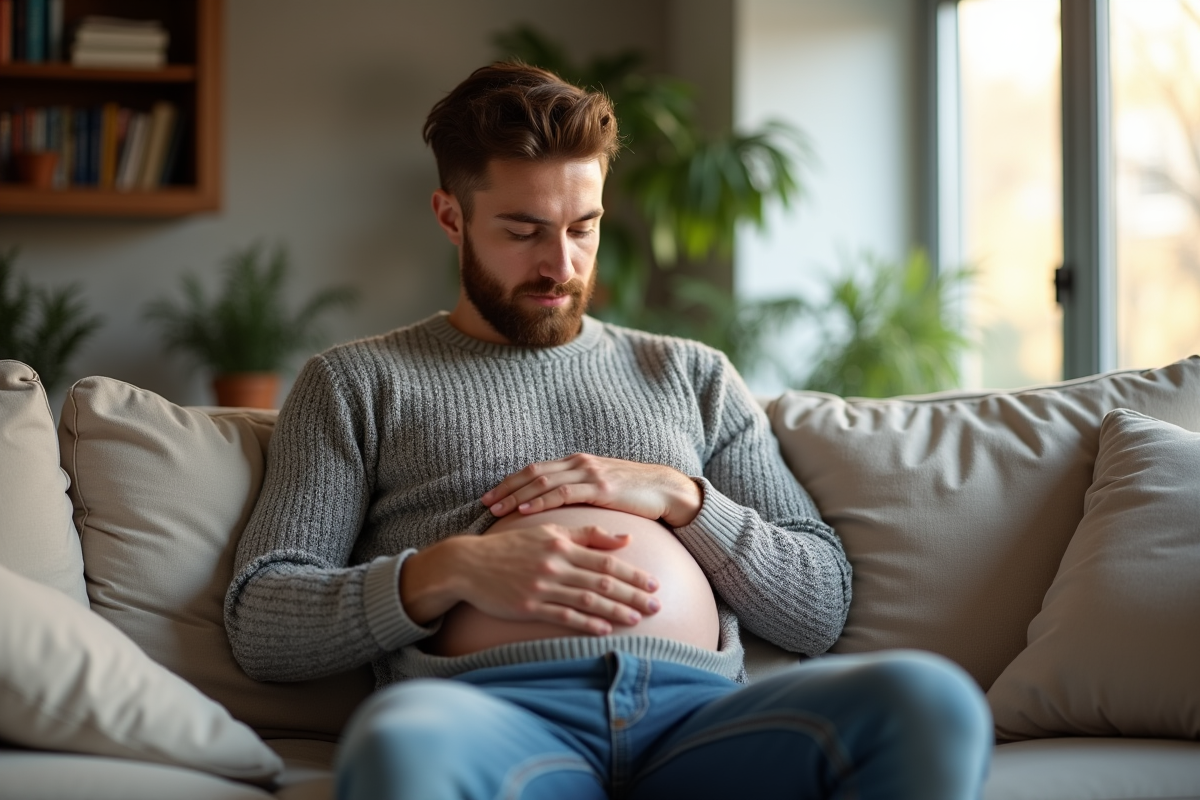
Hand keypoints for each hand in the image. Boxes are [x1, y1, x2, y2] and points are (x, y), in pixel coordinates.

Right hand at [444, 523, 660, 635]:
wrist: (468, 564)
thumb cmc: (511, 547)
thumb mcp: (549, 531)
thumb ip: (588, 534)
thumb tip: (626, 538)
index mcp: (562, 544)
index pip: (606, 560)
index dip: (632, 573)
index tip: (654, 583)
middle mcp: (555, 564)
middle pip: (602, 581)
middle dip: (632, 594)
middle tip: (656, 605)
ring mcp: (542, 586)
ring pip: (587, 600)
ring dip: (615, 611)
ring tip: (637, 619)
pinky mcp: (529, 606)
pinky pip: (563, 616)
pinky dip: (586, 623)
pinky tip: (604, 630)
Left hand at [481, 454, 702, 527]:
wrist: (664, 489)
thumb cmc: (632, 494)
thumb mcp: (599, 489)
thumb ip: (577, 493)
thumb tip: (554, 508)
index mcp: (575, 463)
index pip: (534, 470)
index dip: (510, 483)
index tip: (489, 497)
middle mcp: (578, 464)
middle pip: (532, 473)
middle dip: (506, 489)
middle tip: (483, 504)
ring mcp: (589, 473)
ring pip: (543, 481)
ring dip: (517, 495)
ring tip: (498, 509)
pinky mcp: (600, 487)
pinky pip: (564, 493)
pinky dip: (542, 500)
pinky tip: (527, 510)